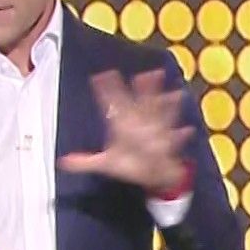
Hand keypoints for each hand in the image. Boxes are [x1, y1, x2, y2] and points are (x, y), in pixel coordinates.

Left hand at [58, 68, 194, 194]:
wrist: (153, 175)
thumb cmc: (131, 164)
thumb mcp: (106, 163)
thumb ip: (85, 162)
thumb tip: (62, 162)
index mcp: (122, 124)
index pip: (113, 105)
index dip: (106, 92)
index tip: (100, 76)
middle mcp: (139, 122)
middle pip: (140, 103)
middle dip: (144, 90)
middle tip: (144, 75)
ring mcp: (155, 130)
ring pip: (161, 114)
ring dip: (168, 105)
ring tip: (175, 94)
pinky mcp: (168, 141)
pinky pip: (174, 136)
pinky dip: (180, 136)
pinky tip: (186, 130)